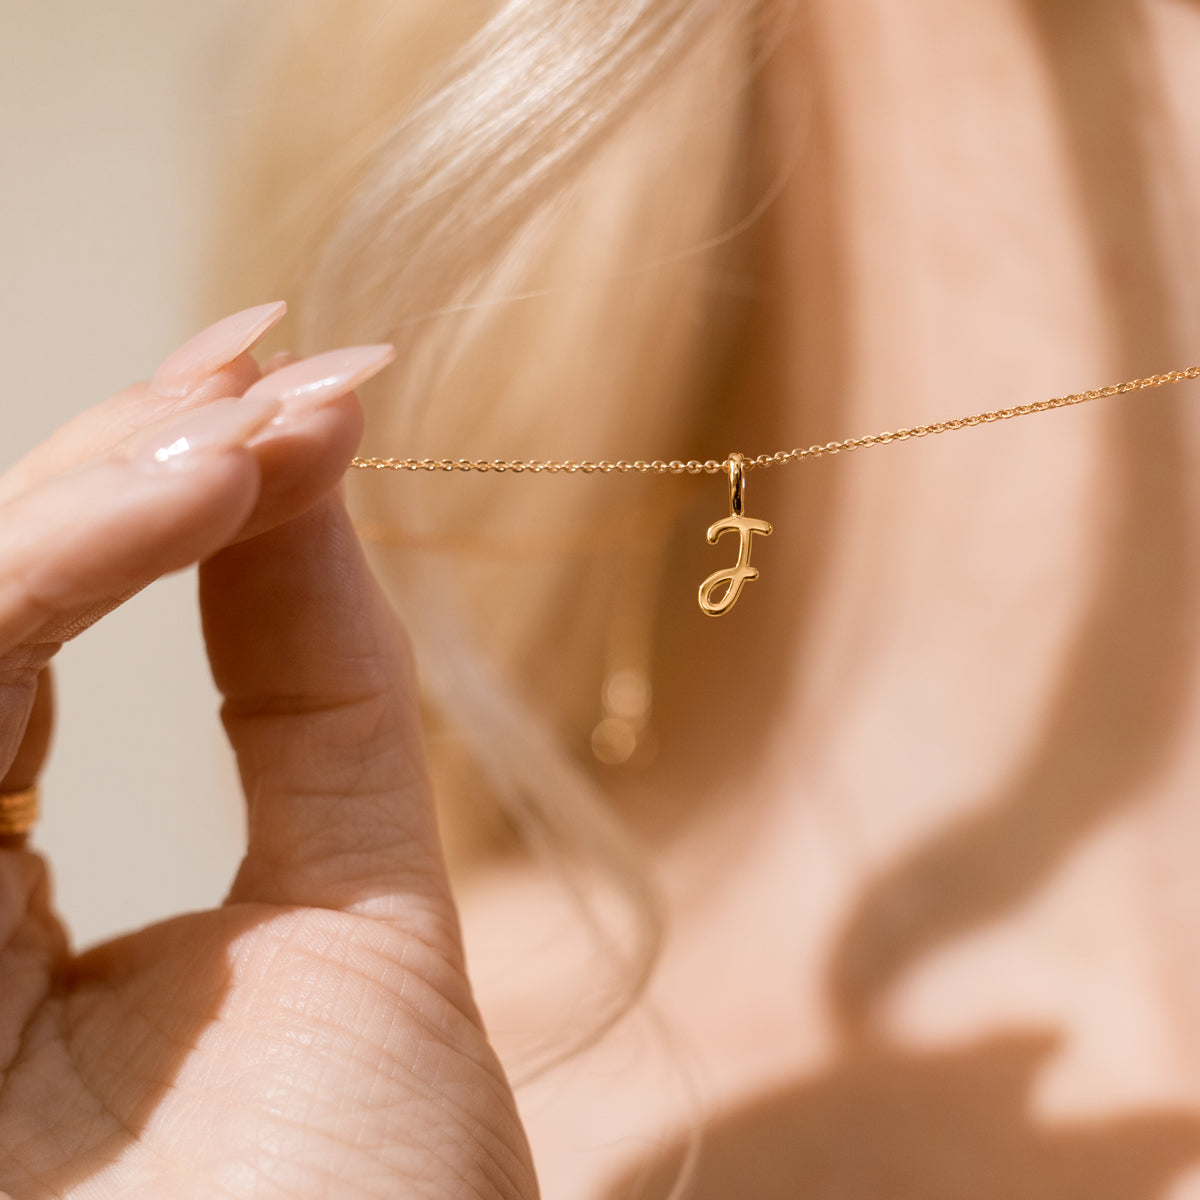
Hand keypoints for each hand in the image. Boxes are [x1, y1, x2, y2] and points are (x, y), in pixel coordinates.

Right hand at [0, 307, 538, 1198]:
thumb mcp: (359, 919)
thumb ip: (317, 693)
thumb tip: (314, 462)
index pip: (23, 643)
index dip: (141, 493)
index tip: (295, 373)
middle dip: (115, 466)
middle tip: (280, 367)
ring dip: (78, 498)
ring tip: (256, 414)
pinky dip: (34, 579)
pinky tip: (187, 485)